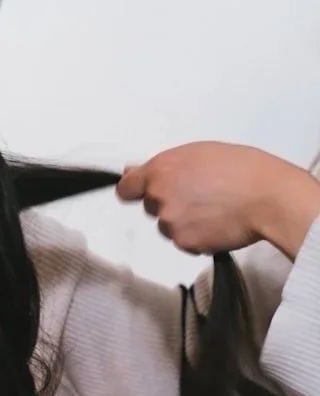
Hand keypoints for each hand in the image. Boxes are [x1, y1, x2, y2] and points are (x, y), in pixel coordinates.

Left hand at [117, 141, 319, 258]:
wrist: (270, 198)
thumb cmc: (243, 170)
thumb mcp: (200, 153)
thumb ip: (165, 165)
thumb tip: (135, 170)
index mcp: (160, 170)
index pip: (126, 188)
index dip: (134, 190)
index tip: (139, 193)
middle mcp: (159, 196)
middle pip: (151, 206)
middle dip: (169, 203)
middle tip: (199, 196)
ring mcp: (170, 222)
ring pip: (168, 226)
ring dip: (183, 221)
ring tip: (214, 209)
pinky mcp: (185, 242)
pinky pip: (184, 242)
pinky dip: (197, 237)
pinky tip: (218, 224)